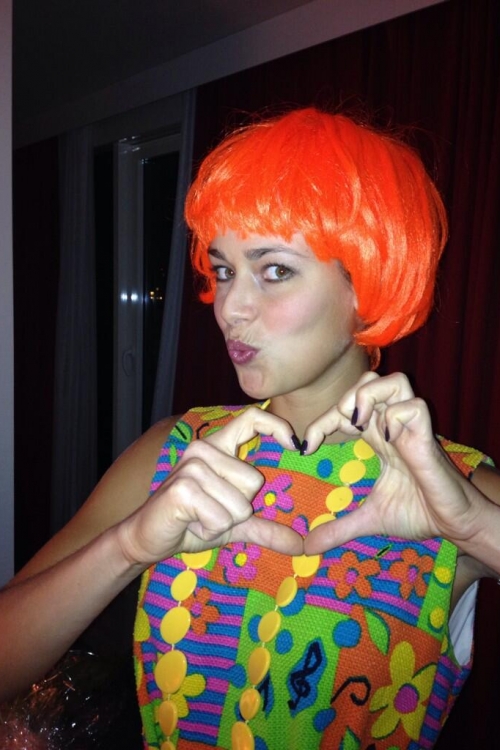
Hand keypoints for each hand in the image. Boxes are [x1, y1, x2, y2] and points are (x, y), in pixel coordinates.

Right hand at [116, 407, 303, 565]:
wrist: (147, 537)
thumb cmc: (190, 523)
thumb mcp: (234, 524)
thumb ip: (265, 528)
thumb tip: (302, 545)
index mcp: (217, 447)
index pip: (252, 418)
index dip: (277, 426)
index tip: (294, 445)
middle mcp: (203, 449)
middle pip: (253, 481)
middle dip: (239, 509)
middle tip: (211, 511)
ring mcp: (191, 466)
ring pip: (239, 504)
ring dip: (223, 522)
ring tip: (199, 518)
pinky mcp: (183, 488)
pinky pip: (221, 518)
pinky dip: (210, 530)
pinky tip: (191, 523)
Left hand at [303, 372, 479, 554]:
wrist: (451, 525)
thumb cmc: (418, 513)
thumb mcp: (369, 520)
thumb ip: (338, 529)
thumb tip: (307, 547)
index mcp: (378, 437)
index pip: (346, 409)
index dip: (322, 420)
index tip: (306, 446)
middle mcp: (393, 427)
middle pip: (370, 380)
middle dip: (347, 398)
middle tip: (340, 428)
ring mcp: (411, 429)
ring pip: (395, 382)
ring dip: (370, 396)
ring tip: (360, 424)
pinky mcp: (427, 439)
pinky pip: (414, 407)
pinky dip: (396, 416)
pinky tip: (389, 441)